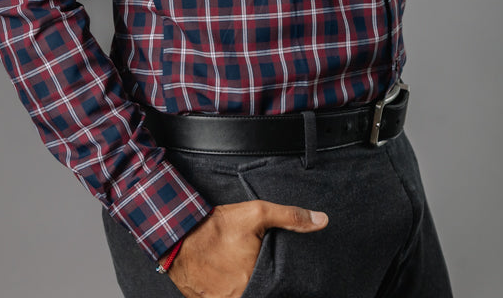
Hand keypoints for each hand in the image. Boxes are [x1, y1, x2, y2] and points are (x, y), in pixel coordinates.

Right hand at [168, 199, 327, 297]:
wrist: (180, 236)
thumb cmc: (218, 226)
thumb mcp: (257, 213)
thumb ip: (291, 217)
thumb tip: (322, 220)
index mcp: (256, 278)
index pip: (279, 289)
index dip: (282, 284)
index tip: (281, 276)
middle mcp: (241, 295)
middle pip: (262, 292)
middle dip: (266, 285)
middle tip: (259, 269)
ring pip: (246, 295)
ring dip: (250, 288)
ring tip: (243, 272)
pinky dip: (231, 292)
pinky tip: (230, 278)